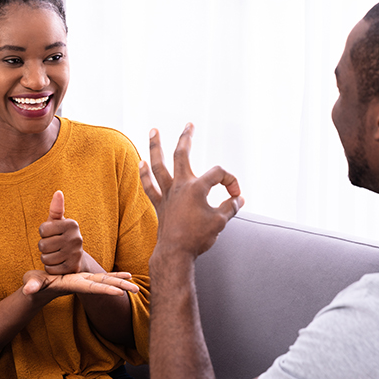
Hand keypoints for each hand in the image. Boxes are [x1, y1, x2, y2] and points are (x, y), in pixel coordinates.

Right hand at [22, 269, 139, 296]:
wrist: (38, 290)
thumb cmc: (34, 286)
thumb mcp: (31, 283)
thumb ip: (31, 286)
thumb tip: (28, 291)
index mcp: (73, 284)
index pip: (92, 287)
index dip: (106, 289)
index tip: (119, 292)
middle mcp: (82, 283)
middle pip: (104, 285)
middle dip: (120, 287)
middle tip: (137, 290)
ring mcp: (85, 281)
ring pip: (107, 281)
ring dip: (121, 282)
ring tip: (136, 286)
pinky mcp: (85, 278)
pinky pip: (104, 277)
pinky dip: (115, 275)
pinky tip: (127, 275)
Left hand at [38, 190, 85, 274]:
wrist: (77, 258)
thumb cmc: (62, 236)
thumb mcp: (59, 222)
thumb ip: (56, 208)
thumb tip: (58, 192)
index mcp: (72, 224)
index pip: (42, 229)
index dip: (44, 233)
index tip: (52, 234)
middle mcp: (76, 238)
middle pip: (42, 245)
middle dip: (44, 247)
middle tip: (54, 246)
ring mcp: (75, 254)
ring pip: (45, 258)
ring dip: (47, 258)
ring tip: (56, 255)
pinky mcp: (73, 268)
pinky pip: (50, 269)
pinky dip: (51, 268)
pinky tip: (59, 264)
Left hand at [139, 123, 243, 258]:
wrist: (176, 254)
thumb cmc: (198, 238)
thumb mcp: (221, 221)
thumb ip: (231, 207)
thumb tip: (238, 199)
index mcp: (197, 188)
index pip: (219, 174)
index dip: (231, 182)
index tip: (236, 196)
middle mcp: (180, 186)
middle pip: (181, 154)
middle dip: (186, 138)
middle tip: (189, 124)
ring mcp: (168, 194)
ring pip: (158, 165)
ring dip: (155, 147)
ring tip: (153, 130)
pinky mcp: (160, 205)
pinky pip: (150, 186)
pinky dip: (144, 174)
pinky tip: (140, 162)